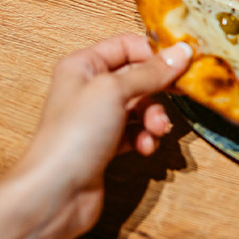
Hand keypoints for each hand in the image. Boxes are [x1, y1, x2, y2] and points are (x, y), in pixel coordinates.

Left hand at [10, 36, 192, 235]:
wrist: (55, 192)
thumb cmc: (74, 134)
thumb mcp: (114, 91)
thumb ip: (151, 72)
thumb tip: (183, 52)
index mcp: (83, 66)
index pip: (125, 46)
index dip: (152, 54)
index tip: (178, 66)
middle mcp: (88, 89)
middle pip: (137, 78)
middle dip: (157, 92)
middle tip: (175, 100)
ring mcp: (97, 119)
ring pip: (139, 107)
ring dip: (154, 118)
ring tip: (156, 131)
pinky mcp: (105, 146)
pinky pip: (135, 133)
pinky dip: (144, 138)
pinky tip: (145, 148)